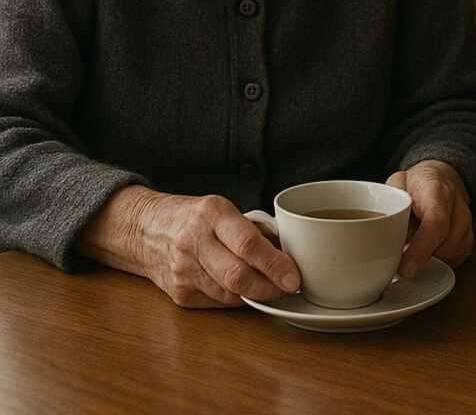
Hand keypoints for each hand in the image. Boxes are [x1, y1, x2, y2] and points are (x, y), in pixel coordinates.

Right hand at [75, 185, 300, 307]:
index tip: (293, 276)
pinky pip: (218, 302)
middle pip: (237, 275)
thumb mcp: (223, 209)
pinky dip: (238, 299)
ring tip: (275, 289)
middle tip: (291, 288)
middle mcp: (194, 242)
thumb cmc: (193, 217)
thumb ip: (254, 229)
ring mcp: (183, 271)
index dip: (274, 264)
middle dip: (270, 287)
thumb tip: (289, 251)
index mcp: (211, 214)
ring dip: (257, 296)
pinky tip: (248, 292)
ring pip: (229, 294)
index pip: (247, 244)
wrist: (145, 230)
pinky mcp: (179, 294)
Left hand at [386, 160, 472, 277]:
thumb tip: (379, 238)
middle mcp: (457, 209)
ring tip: (416, 240)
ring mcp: (466, 225)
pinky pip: (453, 261)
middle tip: (401, 251)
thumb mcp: (397, 184)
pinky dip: (437, 260)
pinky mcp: (468, 239)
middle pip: (443, 247)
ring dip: (428, 259)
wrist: (442, 177)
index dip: (421, 250)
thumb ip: (390, 206)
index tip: (405, 269)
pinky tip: (427, 247)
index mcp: (437, 192)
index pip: (436, 225)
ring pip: (448, 257)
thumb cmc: (418, 183)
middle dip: (420, 258)